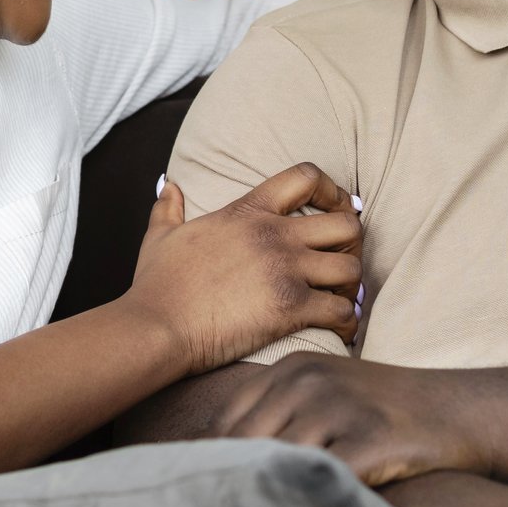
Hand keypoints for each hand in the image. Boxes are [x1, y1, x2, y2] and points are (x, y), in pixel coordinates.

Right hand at [124, 165, 361, 374]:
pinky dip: (347, 322)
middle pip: (346, 224)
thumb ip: (169, 208)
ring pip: (352, 268)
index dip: (332, 190)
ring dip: (351, 286)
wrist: (155, 326)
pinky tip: (339, 330)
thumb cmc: (157, 285)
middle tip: (340, 263)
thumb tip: (168, 186)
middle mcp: (274, 234)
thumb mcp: (160, 235)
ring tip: (339, 299)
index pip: (306, 176)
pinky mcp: (291, 307)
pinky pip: (342, 311)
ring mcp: (286, 270)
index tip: (336, 208)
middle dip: (351, 245)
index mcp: (248, 211)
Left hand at [215, 356, 490, 488]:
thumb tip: (213, 467)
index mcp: (291, 368)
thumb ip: (278, 418)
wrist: (465, 411)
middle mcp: (308, 381)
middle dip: (230, 487)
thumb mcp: (329, 395)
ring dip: (264, 502)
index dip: (209, 464)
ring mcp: (340, 407)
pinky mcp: (370, 440)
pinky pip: (321, 482)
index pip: (224, 422)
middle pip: (241, 445)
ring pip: (275, 465)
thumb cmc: (387, 413)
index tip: (203, 499)